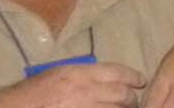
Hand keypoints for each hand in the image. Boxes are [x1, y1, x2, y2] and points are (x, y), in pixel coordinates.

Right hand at [6, 61, 145, 105]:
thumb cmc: (32, 93)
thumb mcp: (57, 75)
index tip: (141, 81)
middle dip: (131, 99)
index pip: (116, 72)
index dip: (133, 76)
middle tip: (134, 101)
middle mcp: (85, 91)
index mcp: (79, 74)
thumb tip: (102, 80)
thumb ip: (81, 75)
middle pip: (121, 94)